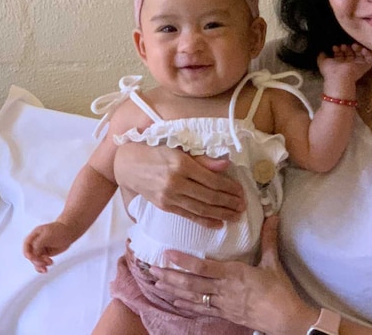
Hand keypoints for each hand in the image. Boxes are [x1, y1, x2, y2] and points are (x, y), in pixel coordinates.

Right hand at [22, 222, 76, 272]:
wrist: (69, 232)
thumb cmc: (59, 230)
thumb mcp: (47, 235)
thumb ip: (38, 244)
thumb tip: (33, 254)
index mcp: (34, 236)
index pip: (26, 246)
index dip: (27, 253)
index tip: (32, 258)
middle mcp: (35, 243)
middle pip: (31, 255)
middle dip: (37, 261)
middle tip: (44, 262)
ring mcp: (40, 249)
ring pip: (35, 260)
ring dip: (40, 265)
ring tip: (48, 264)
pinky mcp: (45, 254)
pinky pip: (41, 262)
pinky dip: (43, 266)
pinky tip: (47, 267)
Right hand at [113, 142, 245, 228]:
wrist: (128, 165)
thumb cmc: (155, 152)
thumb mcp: (178, 149)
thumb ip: (202, 159)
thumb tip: (225, 164)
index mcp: (181, 164)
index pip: (212, 179)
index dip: (229, 187)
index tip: (241, 191)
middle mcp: (175, 182)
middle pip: (209, 196)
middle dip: (229, 202)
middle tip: (243, 206)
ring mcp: (169, 196)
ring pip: (201, 208)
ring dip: (221, 213)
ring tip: (236, 216)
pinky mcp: (164, 206)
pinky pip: (188, 215)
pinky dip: (204, 221)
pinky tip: (218, 223)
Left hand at [149, 216, 313, 334]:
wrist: (286, 319)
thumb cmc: (280, 291)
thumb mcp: (273, 263)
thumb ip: (268, 239)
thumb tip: (272, 216)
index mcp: (234, 274)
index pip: (203, 266)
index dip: (183, 261)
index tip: (167, 254)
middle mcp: (223, 289)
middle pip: (191, 283)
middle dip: (170, 277)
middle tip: (152, 270)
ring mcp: (222, 304)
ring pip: (192, 297)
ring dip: (173, 290)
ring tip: (157, 284)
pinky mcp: (225, 314)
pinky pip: (202, 309)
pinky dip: (187, 306)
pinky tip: (175, 302)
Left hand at [317, 44, 371, 91]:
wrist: (340, 77)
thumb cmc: (330, 70)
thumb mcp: (322, 62)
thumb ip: (321, 56)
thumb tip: (321, 51)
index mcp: (338, 64)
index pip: (340, 55)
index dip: (338, 49)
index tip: (334, 47)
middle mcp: (348, 64)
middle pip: (350, 53)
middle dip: (346, 48)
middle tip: (343, 45)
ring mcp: (357, 65)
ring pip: (360, 54)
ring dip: (357, 48)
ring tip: (353, 45)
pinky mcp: (365, 66)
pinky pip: (369, 59)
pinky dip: (367, 53)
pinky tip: (362, 49)